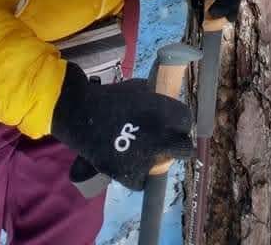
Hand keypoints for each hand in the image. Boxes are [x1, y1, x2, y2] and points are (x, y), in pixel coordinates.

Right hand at [51, 63, 193, 190]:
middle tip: (169, 144)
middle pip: (185, 148)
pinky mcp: (130, 175)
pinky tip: (132, 165)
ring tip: (146, 154)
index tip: (172, 125)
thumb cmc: (113, 97)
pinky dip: (138, 176)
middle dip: (178, 146)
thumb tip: (165, 105)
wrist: (83, 114)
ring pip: (164, 166)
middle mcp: (162, 137)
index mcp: (167, 113)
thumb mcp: (141, 89)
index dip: (179, 122)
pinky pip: (142, 181)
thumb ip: (157, 99)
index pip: (186, 121)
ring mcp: (147, 158)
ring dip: (157, 160)